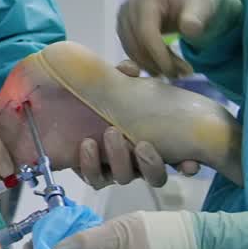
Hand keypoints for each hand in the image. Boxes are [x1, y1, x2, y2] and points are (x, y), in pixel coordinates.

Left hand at [75, 63, 200, 189]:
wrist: (58, 104)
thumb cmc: (97, 95)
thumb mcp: (114, 82)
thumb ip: (123, 75)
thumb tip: (129, 69)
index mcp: (151, 139)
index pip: (178, 159)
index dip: (186, 165)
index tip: (189, 164)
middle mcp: (136, 158)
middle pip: (154, 176)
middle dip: (151, 164)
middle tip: (141, 144)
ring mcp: (113, 166)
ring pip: (124, 178)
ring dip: (120, 160)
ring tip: (110, 134)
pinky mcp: (90, 169)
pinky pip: (95, 179)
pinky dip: (92, 166)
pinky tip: (87, 146)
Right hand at [116, 0, 238, 79]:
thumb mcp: (201, 5)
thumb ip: (196, 17)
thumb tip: (190, 29)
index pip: (146, 32)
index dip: (158, 55)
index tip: (175, 73)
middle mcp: (129, 7)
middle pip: (137, 44)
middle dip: (158, 63)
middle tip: (182, 74)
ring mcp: (123, 18)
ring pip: (132, 51)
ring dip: (153, 65)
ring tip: (177, 71)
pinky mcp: (123, 28)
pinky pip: (131, 51)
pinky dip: (146, 62)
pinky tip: (163, 66)